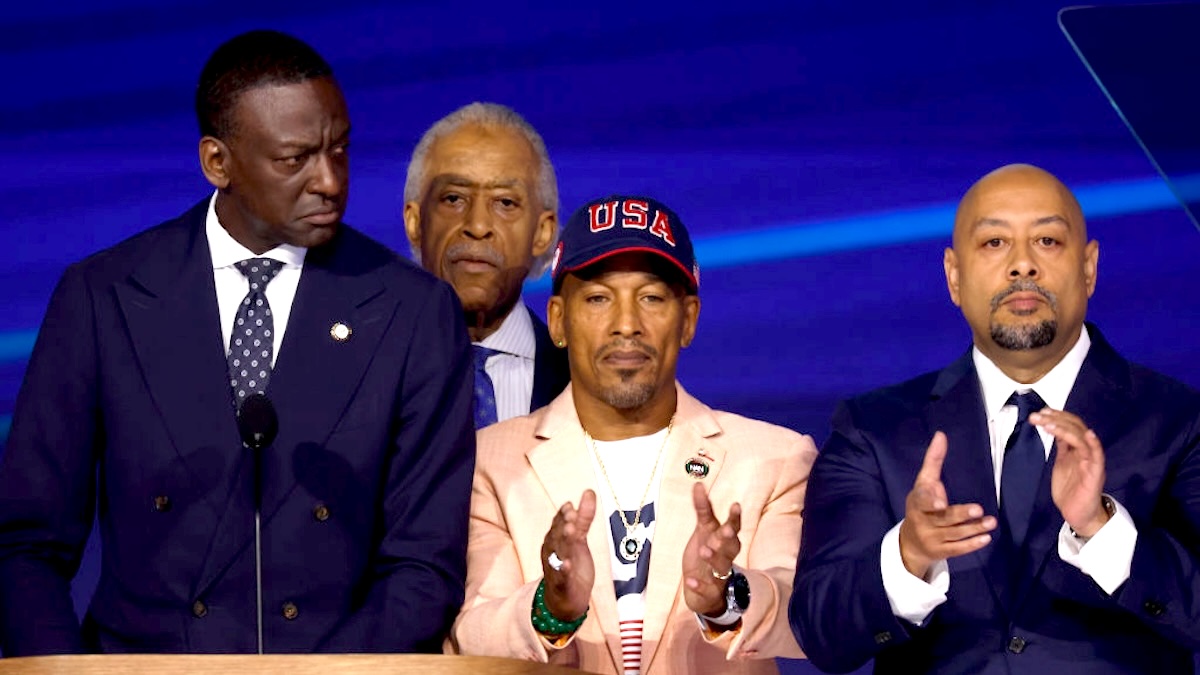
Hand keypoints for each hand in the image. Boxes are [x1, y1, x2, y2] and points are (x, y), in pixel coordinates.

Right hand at [539, 490, 596, 620]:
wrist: (564, 600)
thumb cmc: (571, 565)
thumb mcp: (579, 540)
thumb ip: (584, 518)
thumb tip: (589, 492)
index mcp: (555, 540)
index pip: (558, 523)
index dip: (564, 515)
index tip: (571, 506)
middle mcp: (553, 552)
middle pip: (557, 536)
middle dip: (563, 524)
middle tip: (571, 514)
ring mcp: (556, 568)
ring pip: (558, 553)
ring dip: (564, 542)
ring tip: (571, 531)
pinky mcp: (562, 585)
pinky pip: (561, 577)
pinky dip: (564, 571)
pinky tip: (568, 564)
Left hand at [683, 482, 741, 616]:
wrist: (704, 592)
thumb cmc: (706, 555)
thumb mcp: (703, 531)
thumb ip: (703, 510)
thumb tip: (698, 483)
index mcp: (724, 540)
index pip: (732, 527)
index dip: (734, 517)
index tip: (735, 505)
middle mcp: (725, 556)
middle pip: (731, 546)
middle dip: (729, 537)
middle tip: (726, 529)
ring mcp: (719, 575)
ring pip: (721, 566)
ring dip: (714, 558)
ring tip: (704, 550)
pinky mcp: (710, 592)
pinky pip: (707, 589)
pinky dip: (699, 585)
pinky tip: (689, 580)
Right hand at [898, 432, 994, 578]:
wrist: (910, 541)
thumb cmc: (922, 505)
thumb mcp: (923, 482)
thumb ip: (933, 461)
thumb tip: (941, 434)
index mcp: (917, 502)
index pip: (923, 501)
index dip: (931, 502)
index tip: (940, 503)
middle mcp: (923, 521)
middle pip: (944, 518)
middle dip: (960, 514)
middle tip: (978, 509)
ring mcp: (932, 538)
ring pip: (955, 534)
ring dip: (974, 528)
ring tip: (991, 522)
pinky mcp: (941, 551)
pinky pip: (958, 549)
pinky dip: (972, 544)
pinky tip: (986, 538)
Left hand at [1033, 409, 1108, 537]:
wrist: (1078, 514)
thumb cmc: (1071, 491)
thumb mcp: (1062, 463)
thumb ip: (1062, 447)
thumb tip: (1054, 429)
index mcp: (1076, 449)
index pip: (1070, 425)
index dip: (1057, 417)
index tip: (1041, 412)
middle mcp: (1085, 452)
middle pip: (1076, 427)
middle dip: (1056, 419)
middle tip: (1038, 415)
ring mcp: (1091, 462)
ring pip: (1083, 438)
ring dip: (1065, 428)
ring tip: (1047, 423)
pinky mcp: (1095, 474)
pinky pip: (1097, 456)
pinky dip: (1094, 444)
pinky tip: (1088, 434)